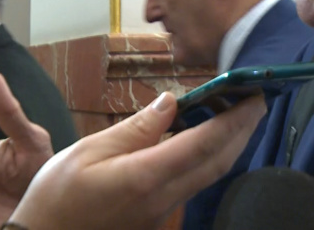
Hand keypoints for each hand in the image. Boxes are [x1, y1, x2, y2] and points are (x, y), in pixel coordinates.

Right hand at [8, 92, 265, 229]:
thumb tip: (171, 103)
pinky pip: (194, 184)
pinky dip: (210, 158)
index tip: (253, 95)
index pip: (204, 143)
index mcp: (146, 176)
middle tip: (257, 100)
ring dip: (230, 145)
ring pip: (209, 175)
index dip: (234, 119)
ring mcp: (162, 211)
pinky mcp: (156, 217)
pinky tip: (207, 142)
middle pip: (217, 161)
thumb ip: (136, 128)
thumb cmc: (56, 197)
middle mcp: (163, 197)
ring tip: (239, 116)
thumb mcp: (89, 152)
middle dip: (242, 130)